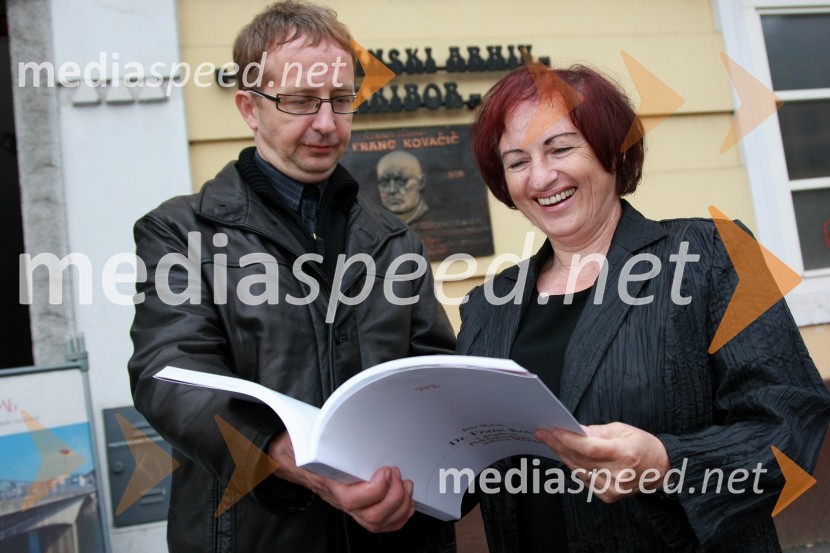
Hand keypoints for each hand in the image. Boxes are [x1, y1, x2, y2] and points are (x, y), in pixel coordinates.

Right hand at [268, 432, 415, 531]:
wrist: (294, 458)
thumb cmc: (305, 445)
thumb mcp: (310, 433)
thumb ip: (324, 429)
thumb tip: (337, 415)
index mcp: (329, 481)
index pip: (351, 499)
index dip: (375, 490)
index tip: (386, 470)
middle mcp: (340, 498)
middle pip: (371, 515)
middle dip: (393, 496)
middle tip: (398, 473)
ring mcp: (351, 506)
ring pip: (378, 522)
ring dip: (399, 506)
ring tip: (405, 485)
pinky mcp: (360, 507)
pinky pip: (382, 524)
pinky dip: (399, 516)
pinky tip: (406, 502)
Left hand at [535, 422, 670, 502]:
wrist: (661, 470)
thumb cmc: (642, 445)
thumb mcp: (622, 430)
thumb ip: (596, 432)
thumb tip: (574, 431)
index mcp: (624, 454)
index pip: (590, 448)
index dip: (568, 439)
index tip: (552, 430)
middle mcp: (618, 475)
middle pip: (580, 459)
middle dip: (558, 445)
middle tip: (543, 433)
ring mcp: (613, 489)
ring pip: (578, 470)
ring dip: (562, 455)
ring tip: (549, 441)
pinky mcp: (608, 497)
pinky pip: (583, 479)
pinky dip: (573, 466)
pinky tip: (565, 455)